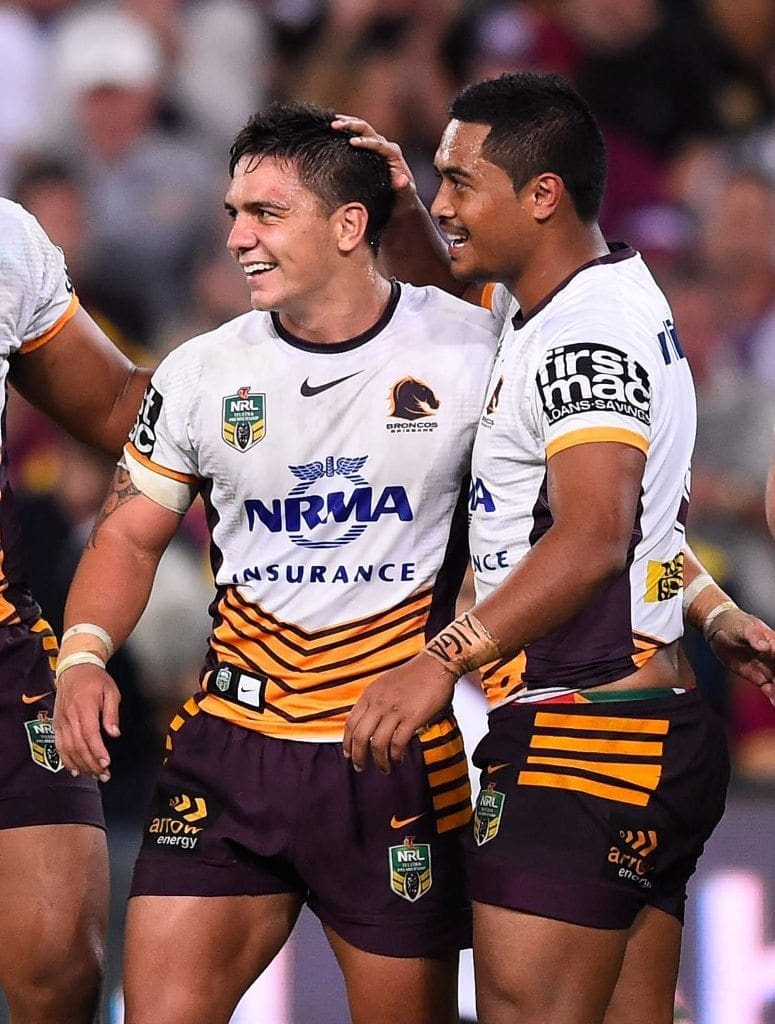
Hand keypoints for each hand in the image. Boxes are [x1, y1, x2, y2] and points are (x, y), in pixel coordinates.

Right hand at [54, 665, 121, 781]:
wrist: (74, 669)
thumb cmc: (95, 680)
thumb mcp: (111, 691)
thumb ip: (112, 713)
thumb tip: (114, 733)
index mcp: (84, 706)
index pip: (90, 734)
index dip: (97, 751)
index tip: (106, 763)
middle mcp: (70, 715)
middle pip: (79, 745)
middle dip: (91, 763)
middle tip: (103, 775)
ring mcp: (61, 721)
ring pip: (68, 748)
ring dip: (80, 764)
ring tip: (93, 775)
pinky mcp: (56, 724)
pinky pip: (59, 745)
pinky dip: (66, 759)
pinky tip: (75, 769)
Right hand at [331, 115, 416, 199]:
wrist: (400, 201)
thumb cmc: (403, 201)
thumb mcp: (406, 197)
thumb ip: (405, 189)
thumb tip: (401, 179)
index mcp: (394, 155)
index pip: (379, 144)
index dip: (366, 142)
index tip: (352, 142)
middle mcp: (385, 147)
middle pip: (368, 130)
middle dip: (352, 126)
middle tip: (336, 125)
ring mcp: (377, 147)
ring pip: (361, 129)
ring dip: (347, 123)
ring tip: (331, 123)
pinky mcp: (369, 150)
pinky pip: (357, 136)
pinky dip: (345, 130)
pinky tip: (332, 129)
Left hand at [343, 653, 455, 772]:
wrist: (435, 664)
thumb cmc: (413, 675)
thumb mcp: (385, 684)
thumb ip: (375, 701)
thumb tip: (368, 722)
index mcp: (370, 694)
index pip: (351, 723)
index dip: (347, 742)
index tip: (349, 753)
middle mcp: (379, 703)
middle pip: (360, 736)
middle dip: (358, 756)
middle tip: (360, 767)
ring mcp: (395, 710)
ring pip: (377, 743)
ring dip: (379, 761)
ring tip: (384, 768)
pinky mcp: (412, 717)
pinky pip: (398, 743)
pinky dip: (396, 755)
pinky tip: (399, 759)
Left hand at [708, 608, 774, 705]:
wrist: (718, 629)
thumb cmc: (733, 623)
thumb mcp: (743, 627)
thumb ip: (754, 636)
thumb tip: (765, 645)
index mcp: (774, 642)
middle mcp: (773, 656)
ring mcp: (766, 667)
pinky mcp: (757, 677)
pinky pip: (769, 689)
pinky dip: (772, 696)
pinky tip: (773, 702)